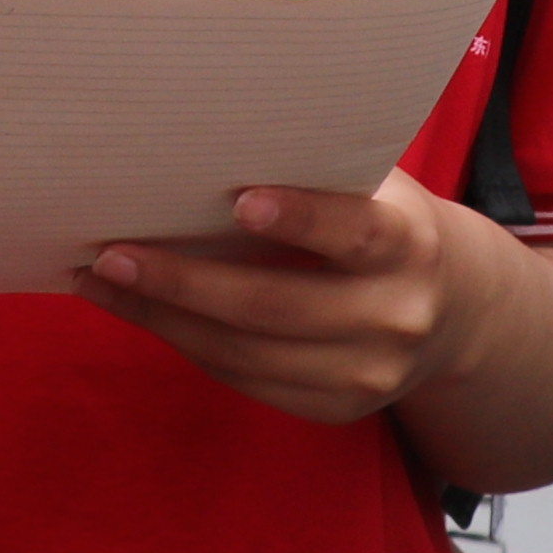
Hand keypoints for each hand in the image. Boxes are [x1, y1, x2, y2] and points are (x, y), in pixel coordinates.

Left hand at [79, 173, 501, 424]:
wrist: (452, 309)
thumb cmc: (383, 221)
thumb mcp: (374, 187)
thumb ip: (315, 172)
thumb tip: (200, 144)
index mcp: (408, 244)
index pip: (353, 233)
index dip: (299, 219)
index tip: (238, 201)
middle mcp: (394, 316)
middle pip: (274, 305)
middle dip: (183, 281)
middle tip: (112, 254)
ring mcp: (367, 374)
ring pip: (245, 353)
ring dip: (162, 318)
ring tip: (100, 284)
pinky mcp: (337, 408)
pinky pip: (245, 379)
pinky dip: (185, 344)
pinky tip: (140, 314)